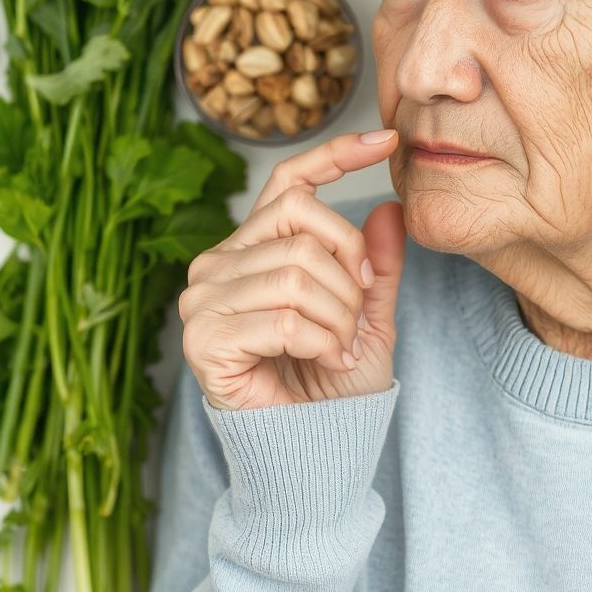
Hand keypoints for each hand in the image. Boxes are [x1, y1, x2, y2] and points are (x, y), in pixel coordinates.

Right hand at [179, 129, 406, 410]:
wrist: (311, 451)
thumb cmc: (330, 386)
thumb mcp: (367, 317)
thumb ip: (375, 265)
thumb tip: (388, 206)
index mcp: (251, 248)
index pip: (288, 182)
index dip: (335, 154)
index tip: (386, 140)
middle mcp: (218, 263)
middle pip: (301, 223)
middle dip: (350, 270)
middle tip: (358, 313)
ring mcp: (204, 297)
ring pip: (298, 271)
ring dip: (339, 317)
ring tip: (338, 348)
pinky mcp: (203, 337)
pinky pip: (286, 317)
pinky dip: (321, 341)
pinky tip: (322, 361)